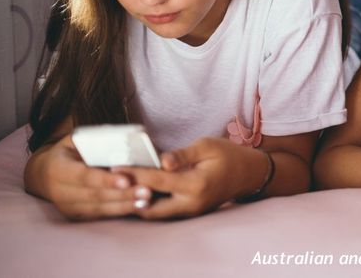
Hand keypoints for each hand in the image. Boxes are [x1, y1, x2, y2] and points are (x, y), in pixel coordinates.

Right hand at [33, 136, 140, 219]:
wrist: (46, 173)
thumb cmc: (71, 151)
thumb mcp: (77, 139)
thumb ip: (97, 139)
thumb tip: (127, 139)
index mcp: (57, 168)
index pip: (83, 176)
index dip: (105, 180)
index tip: (126, 180)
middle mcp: (58, 191)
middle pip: (94, 195)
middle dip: (122, 194)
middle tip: (146, 191)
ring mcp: (66, 206)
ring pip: (99, 208)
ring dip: (124, 205)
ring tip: (147, 200)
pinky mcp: (76, 215)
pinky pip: (100, 215)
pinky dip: (120, 211)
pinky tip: (139, 207)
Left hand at [117, 137, 263, 219]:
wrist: (248, 174)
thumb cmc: (228, 155)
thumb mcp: (207, 146)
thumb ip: (182, 154)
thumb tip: (162, 161)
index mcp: (195, 184)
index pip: (156, 180)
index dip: (133, 174)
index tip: (113, 168)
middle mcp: (191, 203)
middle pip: (150, 206)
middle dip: (129, 195)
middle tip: (112, 183)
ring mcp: (190, 211)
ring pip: (155, 213)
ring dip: (138, 201)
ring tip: (121, 187)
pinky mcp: (189, 213)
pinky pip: (164, 212)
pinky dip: (149, 203)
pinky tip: (138, 191)